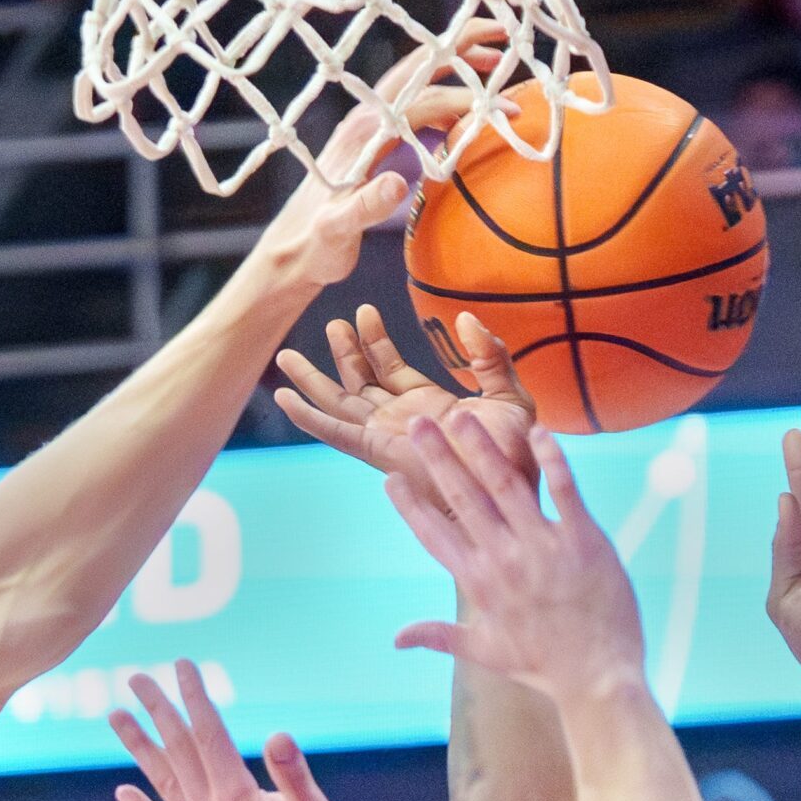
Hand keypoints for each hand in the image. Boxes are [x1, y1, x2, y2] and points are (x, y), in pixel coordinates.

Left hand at [107, 660, 355, 800]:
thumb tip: (279, 736)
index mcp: (235, 797)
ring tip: (116, 717)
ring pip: (161, 782)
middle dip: (158, 710)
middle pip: (176, 750)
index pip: (208, 734)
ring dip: (139, 747)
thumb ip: (294, 776)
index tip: (183, 665)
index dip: (195, 697)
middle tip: (136, 677)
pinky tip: (123, 793)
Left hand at [252, 35, 505, 292]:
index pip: (424, 101)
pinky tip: (459, 108)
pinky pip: (410, 101)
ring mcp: (365, 124)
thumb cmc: (315, 246)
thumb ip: (364, 208)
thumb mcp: (338, 231)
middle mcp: (364, 118)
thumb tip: (397, 183)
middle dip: (461, 46)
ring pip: (415, 79)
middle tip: (504, 35)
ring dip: (452, 65)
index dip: (469, 103)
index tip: (509, 111)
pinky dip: (439, 93)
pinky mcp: (367, 137)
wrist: (290, 252)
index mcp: (363, 133)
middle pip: (418, 68)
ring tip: (494, 63)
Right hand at [275, 304, 536, 478]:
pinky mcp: (376, 448)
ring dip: (316, 377)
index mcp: (428, 407)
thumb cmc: (516, 454)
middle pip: (360, 381)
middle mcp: (401, 421)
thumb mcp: (509, 394)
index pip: (390, 370)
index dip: (374, 341)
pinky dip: (307, 416)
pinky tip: (283, 398)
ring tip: (289, 354)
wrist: (507, 487)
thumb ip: (490, 356)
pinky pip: (333, 431)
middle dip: (344, 352)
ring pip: (339, 401)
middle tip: (332, 323)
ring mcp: (385, 435)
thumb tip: (466, 318)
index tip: (364, 313)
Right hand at [388, 414, 646, 706]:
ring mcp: (544, 546)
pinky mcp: (584, 540)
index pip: (434, 535)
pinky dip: (552, 459)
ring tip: (461, 416)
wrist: (598, 678)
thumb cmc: (542, 665)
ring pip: (506, 485)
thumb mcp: (484, 650)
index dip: (410, 505)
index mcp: (478, 582)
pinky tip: (538, 431)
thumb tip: (396, 638)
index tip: (390, 478)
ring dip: (482, 448)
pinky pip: (564, 490)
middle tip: (419, 423)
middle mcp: (504, 559)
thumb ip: (438, 636)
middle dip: (438, 457)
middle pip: (463, 497)